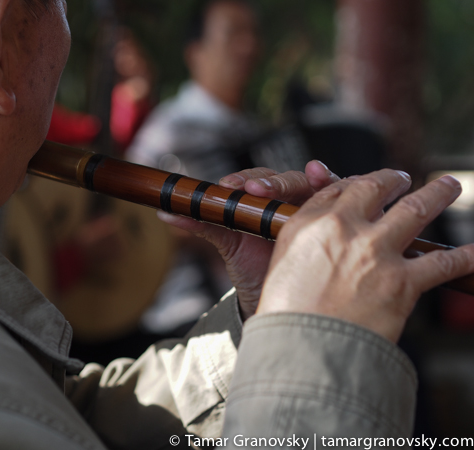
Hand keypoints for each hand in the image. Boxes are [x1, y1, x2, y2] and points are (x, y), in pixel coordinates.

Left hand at [157, 161, 339, 319]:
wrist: (274, 298)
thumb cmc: (251, 267)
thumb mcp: (228, 243)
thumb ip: (202, 223)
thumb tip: (165, 212)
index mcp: (263, 199)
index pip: (257, 181)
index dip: (245, 180)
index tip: (229, 185)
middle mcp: (290, 198)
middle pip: (287, 179)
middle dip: (275, 182)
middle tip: (257, 189)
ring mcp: (316, 207)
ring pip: (318, 184)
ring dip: (317, 177)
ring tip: (315, 174)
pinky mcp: (338, 221)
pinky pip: (343, 202)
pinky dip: (341, 190)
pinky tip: (336, 184)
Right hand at [257, 169, 473, 341]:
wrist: (304, 349)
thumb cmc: (287, 315)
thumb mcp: (281, 269)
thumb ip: (304, 248)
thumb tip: (324, 247)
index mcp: (308, 225)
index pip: (336, 190)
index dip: (354, 184)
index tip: (365, 185)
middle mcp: (343, 229)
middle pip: (375, 188)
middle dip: (392, 180)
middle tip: (402, 179)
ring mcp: (376, 252)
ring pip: (416, 209)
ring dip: (436, 193)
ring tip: (448, 185)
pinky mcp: (403, 281)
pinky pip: (444, 262)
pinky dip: (465, 257)